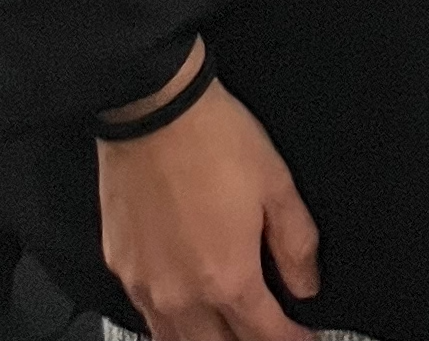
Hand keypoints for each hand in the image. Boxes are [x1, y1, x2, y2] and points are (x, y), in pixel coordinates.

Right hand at [96, 55, 320, 340]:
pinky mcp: (121, 270)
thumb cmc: (213, 139)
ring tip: (228, 329)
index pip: (265, 334)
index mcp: (227, 278)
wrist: (154, 110)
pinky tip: (184, 308)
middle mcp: (182, 296)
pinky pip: (148, 317)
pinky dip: (171, 324)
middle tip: (266, 332)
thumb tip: (306, 284)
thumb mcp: (276, 184)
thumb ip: (296, 243)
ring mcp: (146, 287)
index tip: (303, 338)